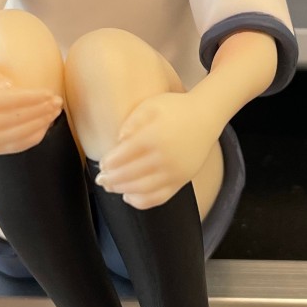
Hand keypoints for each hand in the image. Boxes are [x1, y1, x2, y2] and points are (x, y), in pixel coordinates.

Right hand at [0, 63, 61, 155]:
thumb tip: (14, 88)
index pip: (15, 102)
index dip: (36, 98)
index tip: (52, 93)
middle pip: (21, 119)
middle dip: (43, 111)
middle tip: (58, 103)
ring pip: (21, 135)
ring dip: (42, 124)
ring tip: (54, 113)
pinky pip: (16, 146)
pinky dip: (33, 137)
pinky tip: (44, 126)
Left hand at [96, 91, 215, 209]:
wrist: (206, 117)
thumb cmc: (175, 108)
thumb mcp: (150, 105)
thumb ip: (131, 121)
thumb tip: (118, 141)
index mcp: (153, 137)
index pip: (122, 156)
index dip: (109, 163)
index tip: (101, 165)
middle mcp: (164, 157)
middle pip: (129, 175)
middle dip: (111, 179)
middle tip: (100, 179)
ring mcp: (174, 172)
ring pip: (141, 189)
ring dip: (122, 190)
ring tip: (110, 187)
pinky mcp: (182, 181)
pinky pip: (159, 198)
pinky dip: (141, 201)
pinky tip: (128, 196)